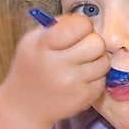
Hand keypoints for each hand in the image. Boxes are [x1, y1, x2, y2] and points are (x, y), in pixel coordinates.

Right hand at [0, 13, 110, 127]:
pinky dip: (95, 76)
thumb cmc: (31, 68)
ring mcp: (73, 84)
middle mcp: (58, 65)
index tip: (76, 30)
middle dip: (92, 42)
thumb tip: (85, 21)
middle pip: (97, 43)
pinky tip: (80, 78)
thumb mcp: (32, 41)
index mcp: (43, 46)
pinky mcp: (84, 98)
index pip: (79, 25)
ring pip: (104, 61)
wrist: (24, 106)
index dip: (82, 24)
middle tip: (81, 48)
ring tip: (81, 64)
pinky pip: (103, 79)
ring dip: (96, 60)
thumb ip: (57, 26)